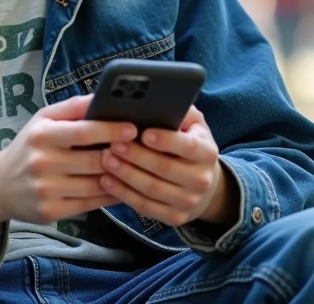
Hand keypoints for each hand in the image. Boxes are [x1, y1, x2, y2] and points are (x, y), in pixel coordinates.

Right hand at [0, 95, 132, 224]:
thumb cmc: (30, 146)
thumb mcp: (42, 120)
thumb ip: (72, 108)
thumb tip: (103, 96)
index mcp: (41, 135)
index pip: (83, 132)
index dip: (111, 130)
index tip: (133, 128)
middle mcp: (42, 163)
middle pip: (94, 160)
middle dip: (121, 155)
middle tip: (142, 148)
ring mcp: (46, 190)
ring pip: (96, 184)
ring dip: (120, 176)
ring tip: (136, 167)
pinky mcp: (51, 211)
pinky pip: (91, 203)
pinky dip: (110, 195)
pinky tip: (121, 186)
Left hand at [98, 106, 232, 227]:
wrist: (203, 183)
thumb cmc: (188, 143)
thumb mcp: (192, 124)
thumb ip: (179, 109)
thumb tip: (155, 97)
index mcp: (208, 152)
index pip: (188, 146)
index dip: (165, 140)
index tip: (143, 132)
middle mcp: (202, 179)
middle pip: (165, 168)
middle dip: (136, 156)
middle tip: (112, 143)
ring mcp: (189, 201)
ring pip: (152, 189)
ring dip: (125, 174)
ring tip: (105, 159)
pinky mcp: (175, 217)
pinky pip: (145, 207)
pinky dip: (123, 193)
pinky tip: (106, 180)